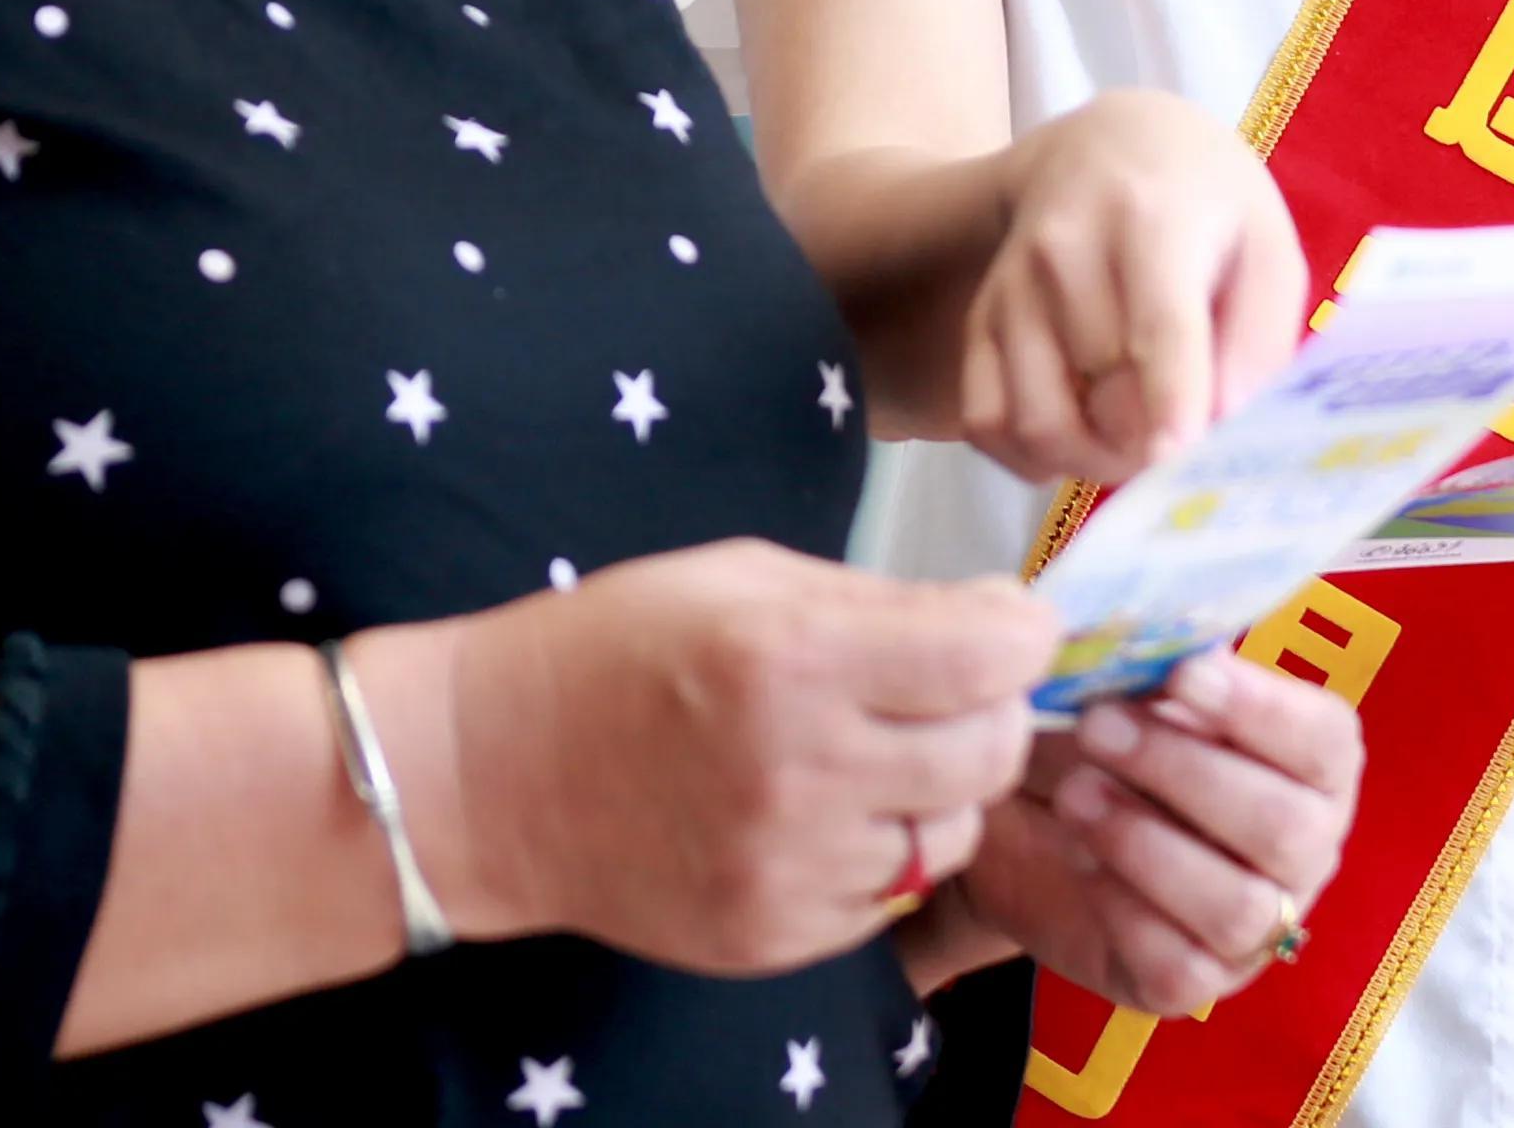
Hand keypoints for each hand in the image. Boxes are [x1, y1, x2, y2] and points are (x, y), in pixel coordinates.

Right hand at [421, 543, 1051, 976]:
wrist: (492, 776)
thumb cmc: (617, 649)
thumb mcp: (743, 576)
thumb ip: (881, 600)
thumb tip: (1003, 618)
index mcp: (792, 655)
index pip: (989, 655)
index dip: (1020, 631)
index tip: (1008, 624)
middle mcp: (801, 769)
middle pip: (991, 749)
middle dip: (992, 707)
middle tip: (949, 687)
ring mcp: (789, 867)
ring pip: (955, 831)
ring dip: (939, 787)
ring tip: (873, 751)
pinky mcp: (775, 936)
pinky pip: (892, 894)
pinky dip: (880, 849)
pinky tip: (821, 809)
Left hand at [951, 647, 1360, 1016]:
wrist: (1038, 822)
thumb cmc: (1115, 739)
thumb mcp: (1136, 687)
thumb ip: (1158, 664)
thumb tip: (1150, 633)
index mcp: (1314, 764)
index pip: (1322, 742)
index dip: (1259, 710)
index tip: (1184, 674)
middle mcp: (1305, 850)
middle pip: (1283, 828)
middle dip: (1184, 772)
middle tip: (1098, 725)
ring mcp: (1258, 928)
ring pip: (1238, 906)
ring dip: (1148, 843)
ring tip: (1076, 794)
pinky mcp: (1196, 983)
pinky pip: (1179, 966)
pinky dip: (1123, 908)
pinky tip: (1079, 858)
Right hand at [953, 93, 1306, 485]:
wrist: (1106, 145)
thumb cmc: (1206, 205)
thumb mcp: (1265, 243)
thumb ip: (1259, 335)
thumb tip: (1225, 423)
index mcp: (1153, 220)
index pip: (1158, 322)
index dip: (1169, 397)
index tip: (1176, 456)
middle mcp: (1067, 249)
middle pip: (1101, 389)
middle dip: (1148, 445)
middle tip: (1184, 447)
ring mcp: (1014, 285)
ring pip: (1034, 419)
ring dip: (1090, 464)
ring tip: (1134, 450)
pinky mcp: (983, 317)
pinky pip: (984, 420)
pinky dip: (1029, 458)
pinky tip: (1077, 444)